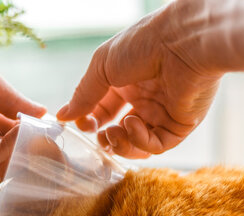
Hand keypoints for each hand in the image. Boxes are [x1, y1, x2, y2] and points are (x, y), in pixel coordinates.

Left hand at [0, 30, 45, 182]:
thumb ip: (14, 102)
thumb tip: (41, 115)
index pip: (8, 139)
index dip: (28, 137)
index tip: (49, 133)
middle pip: (3, 158)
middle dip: (26, 151)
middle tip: (48, 142)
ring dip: (18, 151)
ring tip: (34, 134)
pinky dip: (5, 150)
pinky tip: (18, 134)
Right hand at [56, 4, 220, 158]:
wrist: (181, 43)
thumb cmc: (141, 45)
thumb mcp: (102, 68)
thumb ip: (83, 95)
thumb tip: (62, 117)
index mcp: (126, 83)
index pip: (104, 111)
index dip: (90, 122)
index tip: (80, 124)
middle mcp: (144, 99)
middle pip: (120, 131)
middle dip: (106, 139)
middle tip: (100, 135)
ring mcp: (162, 113)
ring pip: (138, 144)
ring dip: (121, 145)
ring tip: (113, 133)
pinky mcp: (179, 125)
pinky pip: (157, 145)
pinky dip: (140, 141)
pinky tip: (132, 123)